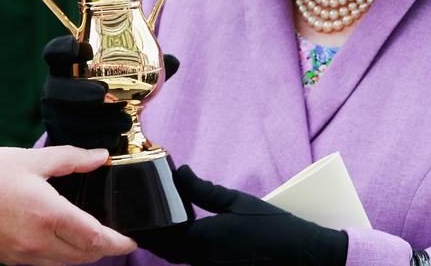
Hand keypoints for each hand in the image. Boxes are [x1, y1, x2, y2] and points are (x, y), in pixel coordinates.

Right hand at [0, 145, 135, 265]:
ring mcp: (22, 255)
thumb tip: (100, 156)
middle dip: (104, 249)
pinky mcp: (8, 259)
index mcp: (49, 216)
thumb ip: (71, 159)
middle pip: (84, 256)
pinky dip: (60, 255)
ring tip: (91, 238)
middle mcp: (38, 242)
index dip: (119, 243)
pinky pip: (44, 263)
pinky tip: (60, 240)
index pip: (96, 239)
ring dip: (83, 254)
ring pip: (65, 263)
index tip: (132, 241)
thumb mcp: (32, 160)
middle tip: (116, 238)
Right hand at [41, 34, 179, 150]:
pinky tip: (115, 139)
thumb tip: (173, 61)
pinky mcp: (60, 137)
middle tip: (102, 93)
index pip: (54, 52)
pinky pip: (72, 140)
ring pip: (64, 117)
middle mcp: (53, 88)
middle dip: (78, 91)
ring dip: (94, 120)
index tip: (80, 47)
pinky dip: (95, 140)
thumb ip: (147, 69)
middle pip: (55, 89)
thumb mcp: (124, 78)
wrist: (93, 127)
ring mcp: (53, 114)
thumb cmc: (112, 94)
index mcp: (65, 67)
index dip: (62, 48)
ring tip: (124, 121)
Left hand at [135, 165, 347, 265]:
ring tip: (154, 224)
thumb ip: (203, 189)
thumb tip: (179, 173)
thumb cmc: (271, 225)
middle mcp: (202, 259)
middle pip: (164, 249)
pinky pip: (190, 261)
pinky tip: (181, 236)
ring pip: (176, 257)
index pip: (162, 233)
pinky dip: (179, 249)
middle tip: (136, 217)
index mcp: (203, 239)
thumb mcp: (236, 201)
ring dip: (163, 243)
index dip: (144, 224)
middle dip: (148, 235)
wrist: (299, 253)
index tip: (131, 211)